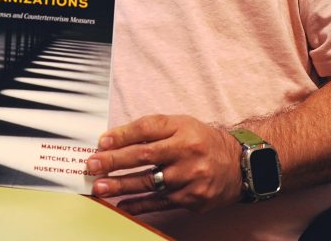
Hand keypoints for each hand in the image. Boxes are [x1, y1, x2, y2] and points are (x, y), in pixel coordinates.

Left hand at [86, 114, 242, 213]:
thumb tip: (113, 139)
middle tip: (92, 165)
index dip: (122, 135)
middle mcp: (186, 153)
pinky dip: (139, 205)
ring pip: (149, 182)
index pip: (146, 129)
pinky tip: (122, 206)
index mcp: (181, 130)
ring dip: (121, 186)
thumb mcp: (180, 125)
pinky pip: (160, 202)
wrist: (238, 165)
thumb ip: (150, 129)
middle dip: (114, 161)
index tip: (101, 142)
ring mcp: (190, 178)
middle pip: (145, 156)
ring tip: (100, 187)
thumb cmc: (200, 142)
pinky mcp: (192, 199)